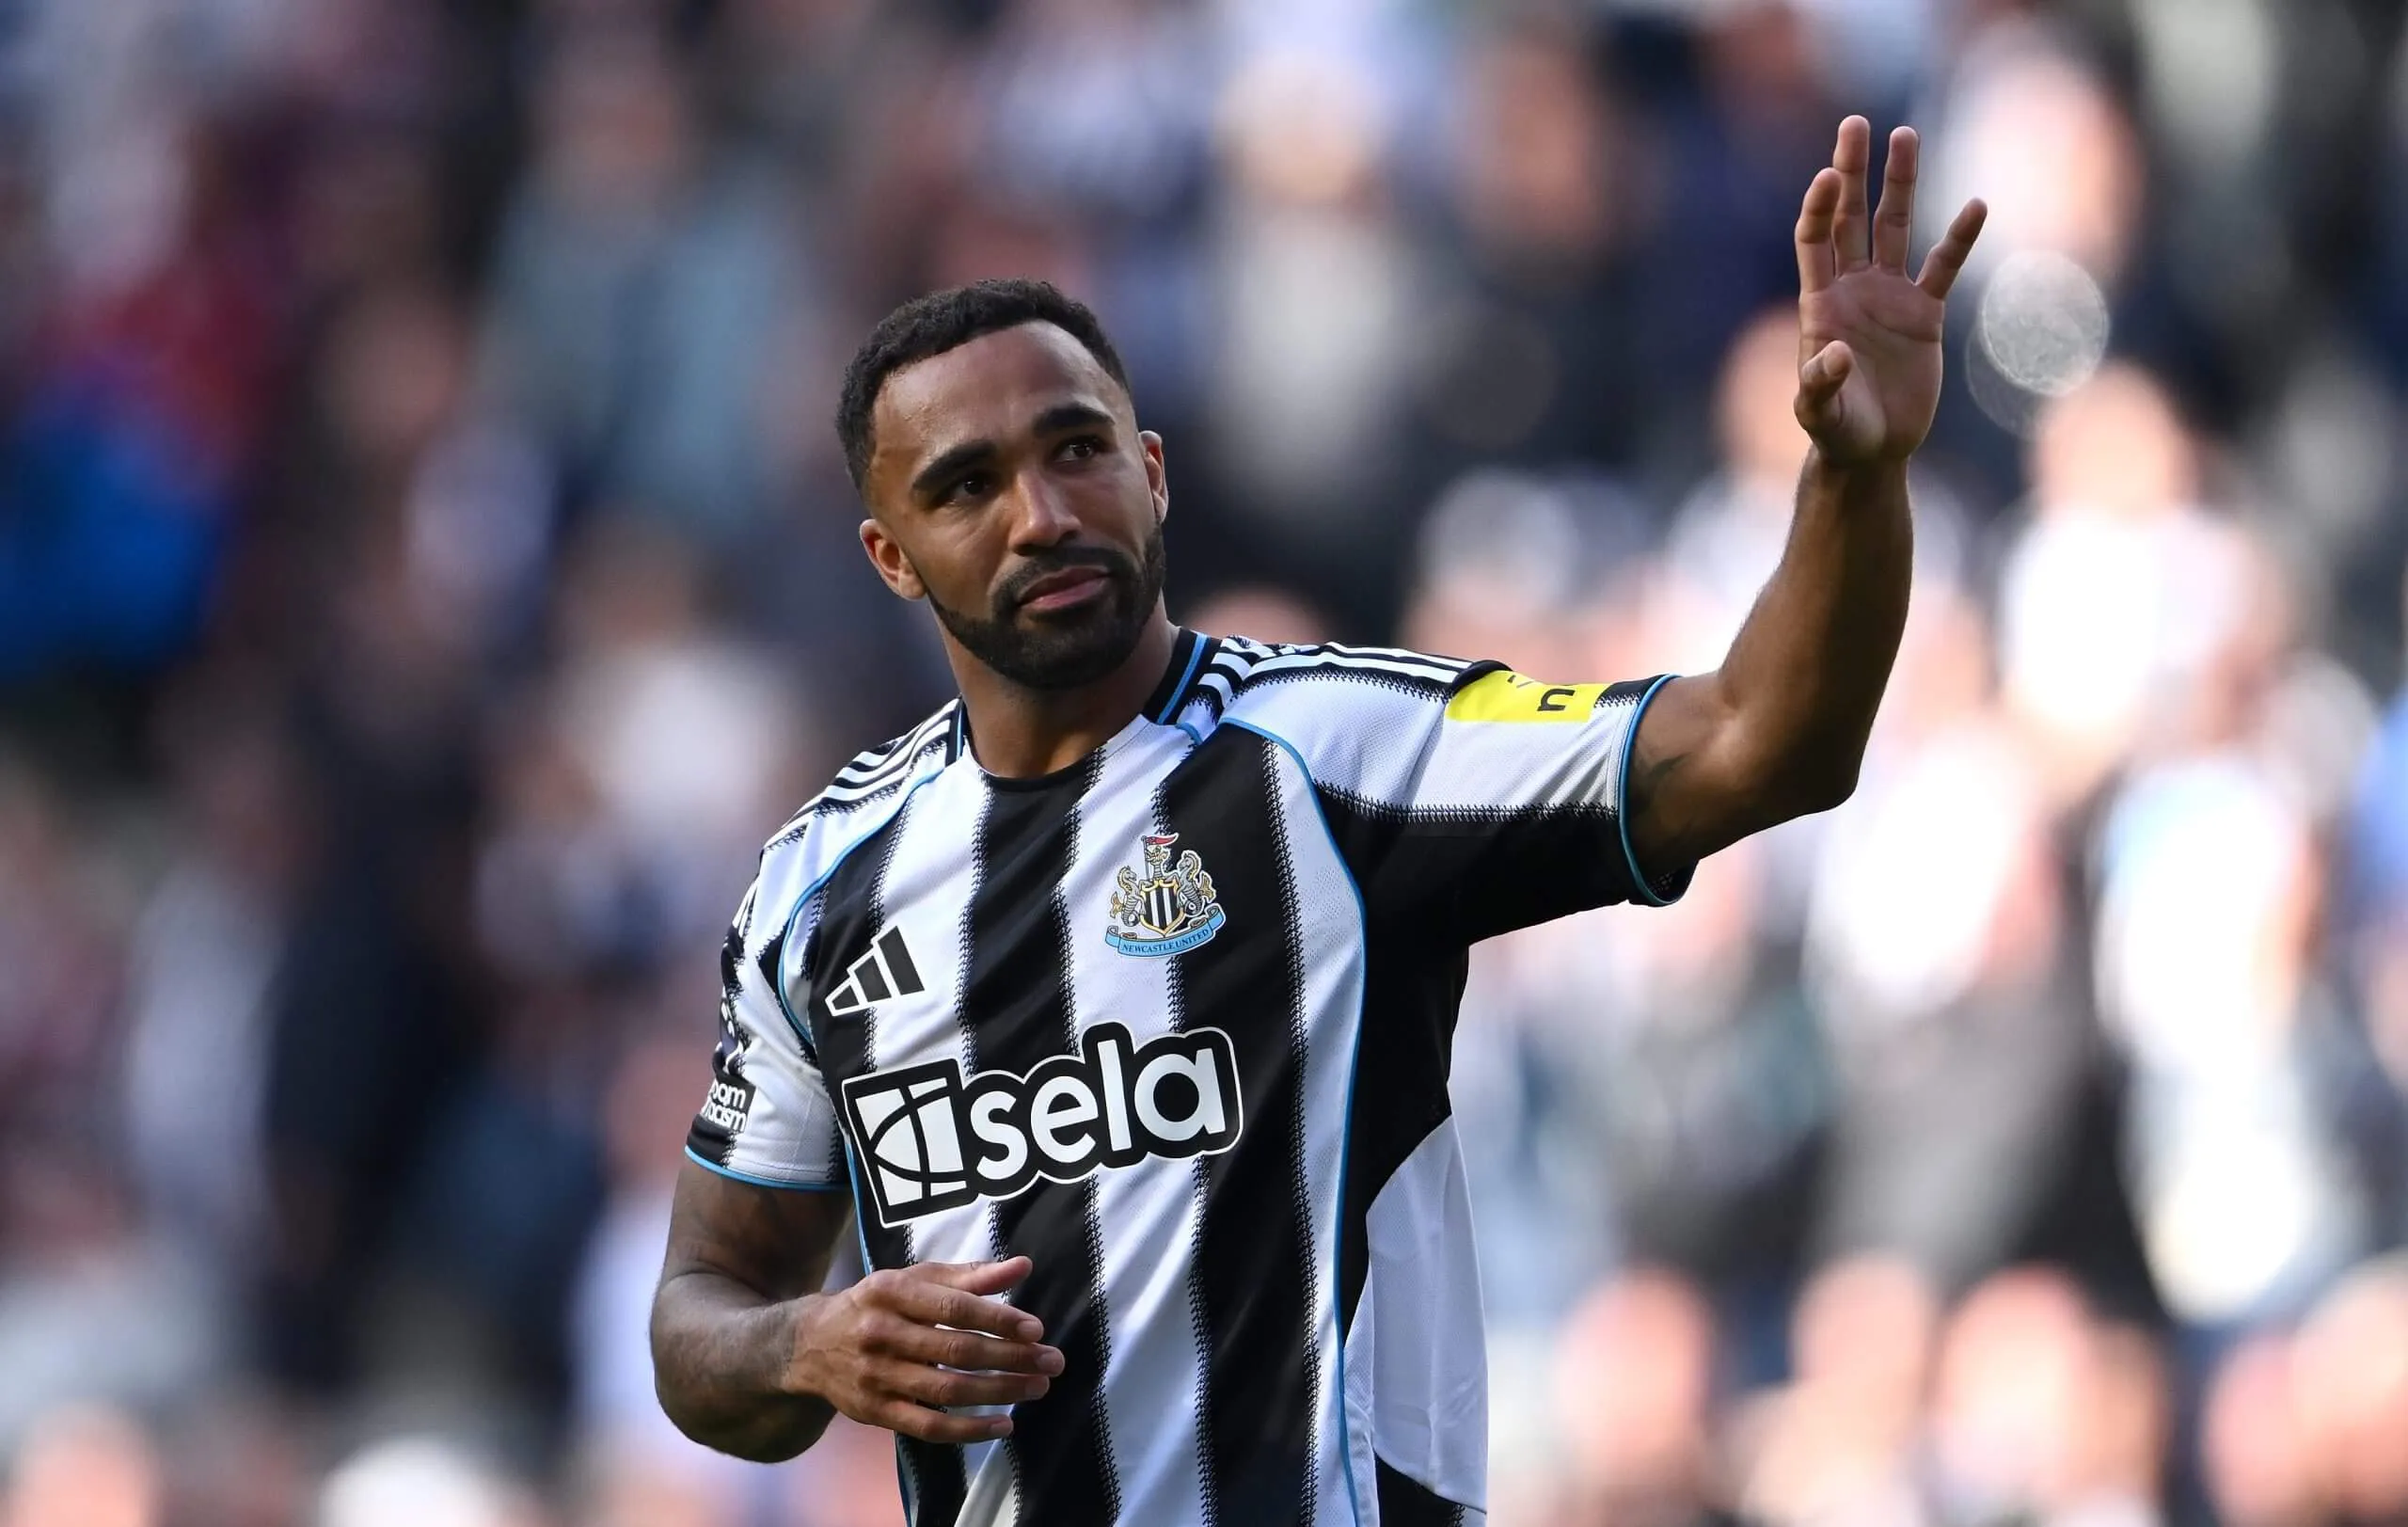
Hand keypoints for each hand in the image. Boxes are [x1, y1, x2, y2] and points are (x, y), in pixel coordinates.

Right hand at [788, 1256, 1064, 1443]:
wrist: (810, 1344)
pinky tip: (1003, 1425)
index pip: (953, 1307)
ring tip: (1037, 1388)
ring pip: (946, 1390)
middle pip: (956, 1350)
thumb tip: (1024, 1266)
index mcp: (891, 1291)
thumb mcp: (915, 1280)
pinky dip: (969, 1430)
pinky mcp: (875, 1412)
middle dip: (1010, 1358)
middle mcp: (880, 1333)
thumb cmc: (878, 1304)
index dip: (998, 1319)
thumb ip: (970, 1276)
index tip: (1036, 1329)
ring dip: (999, 1392)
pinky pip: (928, 1427)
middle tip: (1052, 1362)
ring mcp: (876, 1376)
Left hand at [1793, 116, 1986, 465]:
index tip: (1826, 175)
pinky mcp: (1924, 313)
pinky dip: (1960, 238)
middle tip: (1857, 124)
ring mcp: (1890, 295)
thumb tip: (1836, 353)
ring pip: (1896, 227)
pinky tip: (1976, 205)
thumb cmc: (1838, 431)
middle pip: (1851, 216)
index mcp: (1821, 303)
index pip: (1815, 239)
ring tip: (1906, 135)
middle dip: (1852, 171)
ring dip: (1901, 184)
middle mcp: (1853, 288)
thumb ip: (1819, 385)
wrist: (1873, 449)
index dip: (1819, 207)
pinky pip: (1945, 266)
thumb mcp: (1820, 414)